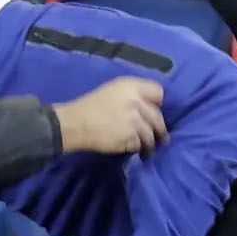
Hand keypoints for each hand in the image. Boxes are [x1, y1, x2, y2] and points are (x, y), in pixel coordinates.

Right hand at [52, 77, 166, 154]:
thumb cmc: (91, 105)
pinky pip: (140, 145)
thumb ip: (133, 94)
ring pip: (151, 134)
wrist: (76, 124)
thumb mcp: (113, 90)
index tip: (154, 111)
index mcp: (131, 86)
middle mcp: (136, 102)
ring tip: (147, 148)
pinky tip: (129, 146)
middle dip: (159, 129)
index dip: (157, 103)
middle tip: (160, 137)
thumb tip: (150, 106)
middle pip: (158, 117)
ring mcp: (135, 121)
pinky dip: (136, 147)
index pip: (158, 92)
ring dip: (149, 143)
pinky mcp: (130, 138)